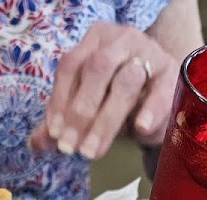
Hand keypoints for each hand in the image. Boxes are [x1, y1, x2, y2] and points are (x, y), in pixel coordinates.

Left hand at [29, 22, 177, 160]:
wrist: (158, 97)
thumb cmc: (114, 100)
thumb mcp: (85, 109)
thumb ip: (60, 124)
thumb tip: (35, 144)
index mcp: (94, 41)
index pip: (71, 65)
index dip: (60, 101)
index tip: (54, 135)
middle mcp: (120, 40)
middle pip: (98, 69)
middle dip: (81, 112)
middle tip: (71, 148)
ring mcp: (149, 53)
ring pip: (126, 81)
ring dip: (106, 120)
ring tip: (92, 152)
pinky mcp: (171, 74)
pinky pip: (160, 91)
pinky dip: (150, 109)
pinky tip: (139, 128)